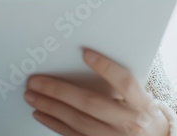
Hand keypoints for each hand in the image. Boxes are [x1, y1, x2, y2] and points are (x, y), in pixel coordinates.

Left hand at [24, 47, 170, 135]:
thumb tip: (88, 59)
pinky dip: (55, 124)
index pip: (125, 82)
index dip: (105, 67)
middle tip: (37, 81)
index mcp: (142, 105)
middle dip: (60, 90)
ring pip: (78, 122)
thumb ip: (121, 85)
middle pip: (92, 103)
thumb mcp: (143, 100)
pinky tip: (42, 114)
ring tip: (32, 95)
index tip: (86, 53)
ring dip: (51, 107)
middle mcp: (129, 123)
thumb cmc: (144, 117)